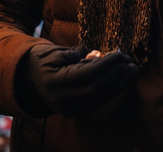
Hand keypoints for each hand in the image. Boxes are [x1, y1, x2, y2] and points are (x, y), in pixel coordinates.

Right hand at [19, 44, 137, 117]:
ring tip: (132, 70)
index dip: (105, 65)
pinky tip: (123, 79)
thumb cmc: (44, 59)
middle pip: (95, 91)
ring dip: (119, 85)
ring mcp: (68, 108)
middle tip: (129, 61)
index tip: (120, 54)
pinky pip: (97, 102)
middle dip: (115, 76)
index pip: (85, 76)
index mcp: (52, 82)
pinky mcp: (75, 112)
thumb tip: (88, 55)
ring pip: (99, 100)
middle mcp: (60, 99)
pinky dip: (112, 91)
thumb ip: (70, 53)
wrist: (30, 78)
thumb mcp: (53, 51)